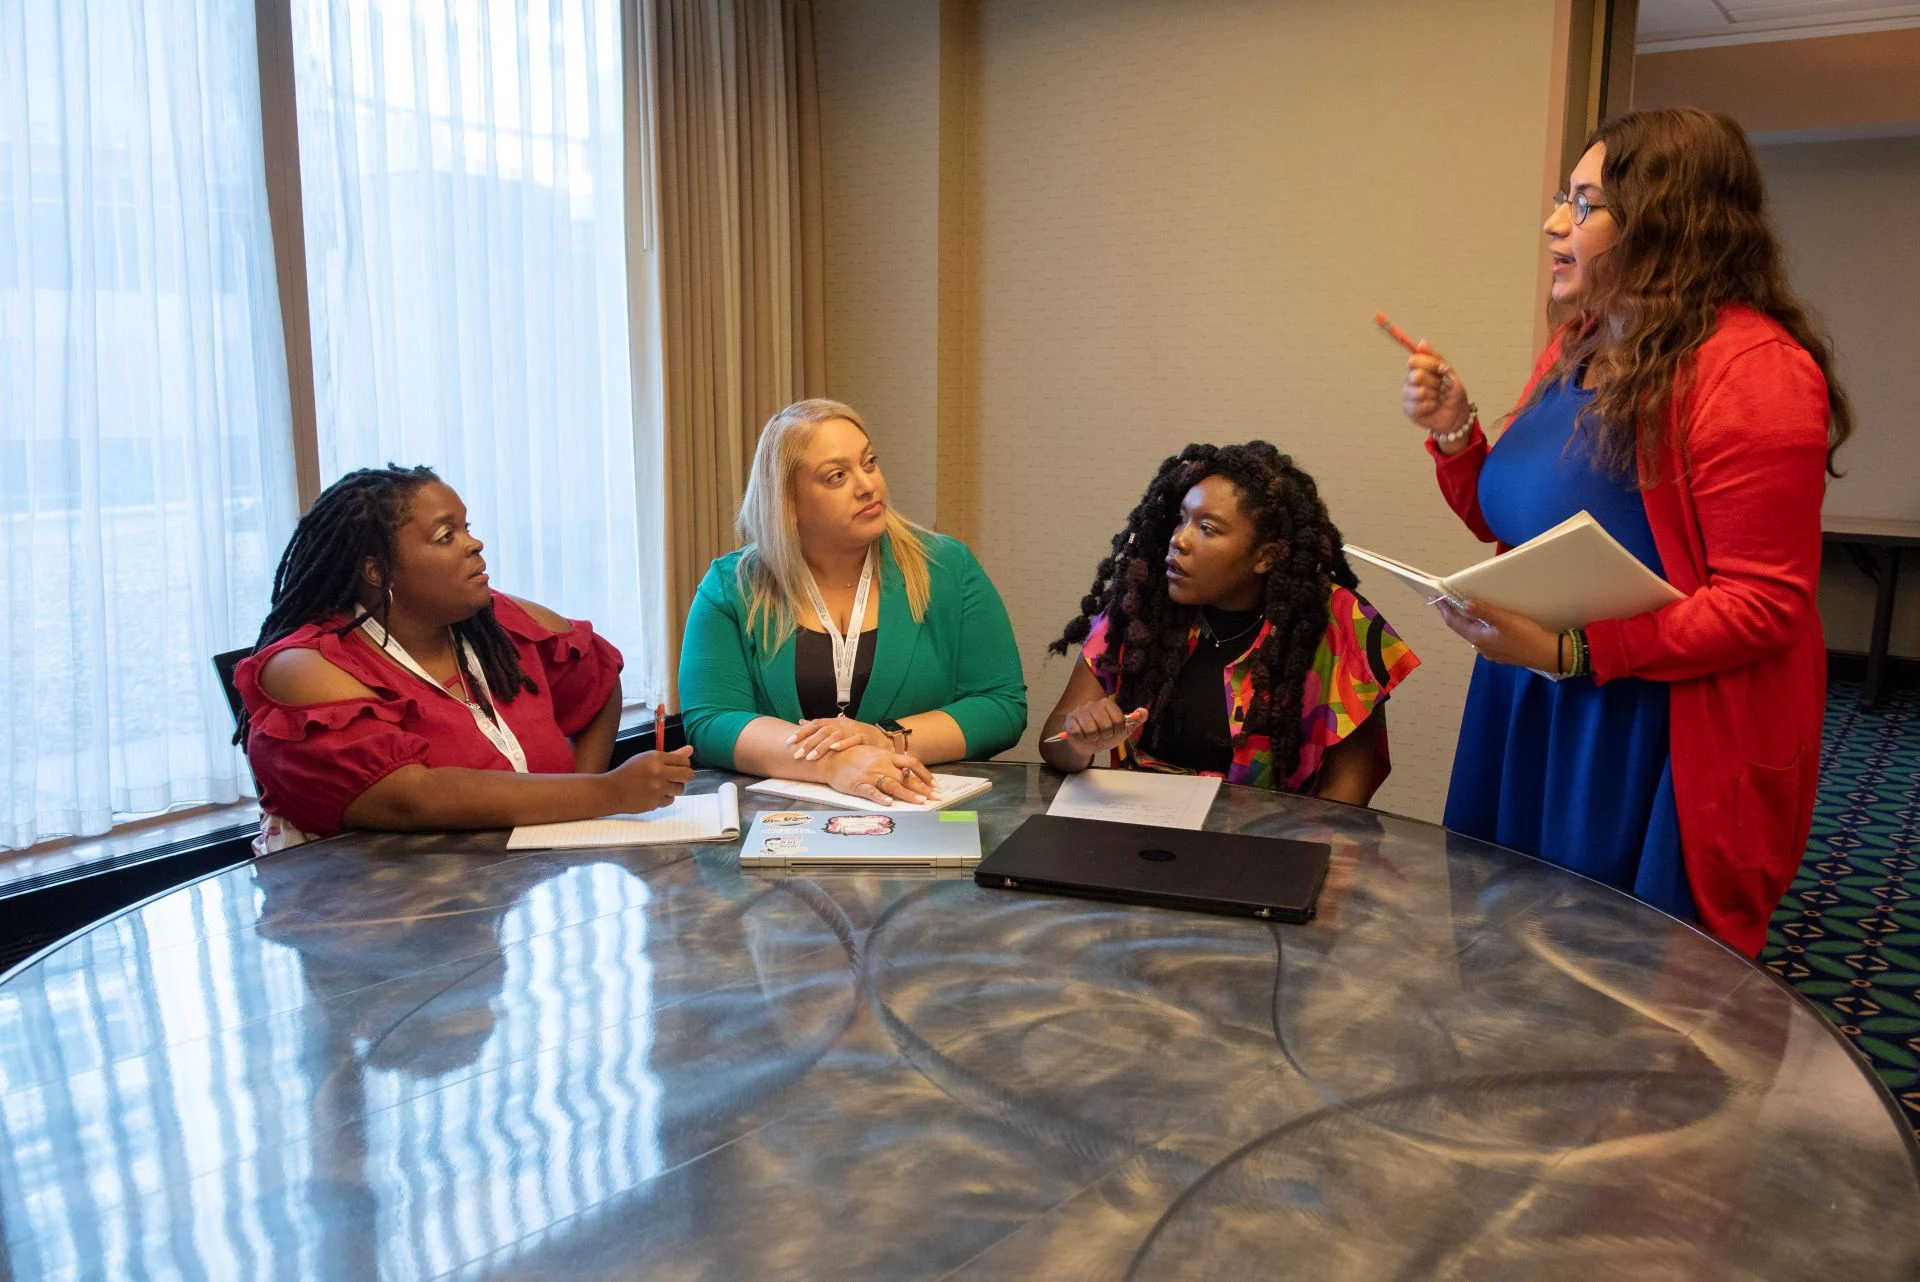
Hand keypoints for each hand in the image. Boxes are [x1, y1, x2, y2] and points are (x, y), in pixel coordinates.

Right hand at [606, 745, 695, 812]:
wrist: (612, 791)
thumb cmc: (629, 772)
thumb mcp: (647, 758)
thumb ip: (671, 755)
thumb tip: (691, 749)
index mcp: (656, 758)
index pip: (684, 760)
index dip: (684, 763)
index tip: (678, 766)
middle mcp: (658, 773)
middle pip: (688, 775)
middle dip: (686, 776)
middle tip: (677, 777)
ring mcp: (657, 789)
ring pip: (681, 789)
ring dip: (675, 787)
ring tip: (663, 785)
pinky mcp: (655, 802)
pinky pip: (670, 800)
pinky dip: (665, 797)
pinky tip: (655, 794)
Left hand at [786, 715, 886, 760]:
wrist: (879, 737)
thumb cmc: (854, 734)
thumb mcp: (836, 728)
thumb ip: (819, 726)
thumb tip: (801, 722)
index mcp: (834, 722)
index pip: (815, 724)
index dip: (802, 732)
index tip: (789, 742)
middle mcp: (842, 724)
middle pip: (822, 731)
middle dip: (808, 743)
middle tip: (797, 754)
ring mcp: (853, 730)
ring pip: (835, 736)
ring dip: (821, 746)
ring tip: (810, 757)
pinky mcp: (863, 737)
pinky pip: (853, 739)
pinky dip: (843, 744)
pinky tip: (834, 749)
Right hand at [825, 744, 935, 806]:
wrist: (830, 759)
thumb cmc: (852, 756)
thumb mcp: (873, 753)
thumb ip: (889, 761)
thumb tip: (908, 770)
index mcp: (886, 756)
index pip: (911, 763)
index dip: (925, 774)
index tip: (935, 784)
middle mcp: (880, 764)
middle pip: (906, 776)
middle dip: (923, 788)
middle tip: (935, 797)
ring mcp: (869, 775)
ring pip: (892, 784)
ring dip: (907, 794)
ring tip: (919, 802)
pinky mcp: (858, 785)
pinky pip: (871, 792)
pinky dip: (881, 797)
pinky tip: (889, 803)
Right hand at [1061, 698, 1146, 754]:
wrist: (1087, 744)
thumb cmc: (1105, 734)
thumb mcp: (1122, 730)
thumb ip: (1135, 720)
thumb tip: (1144, 711)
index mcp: (1107, 704)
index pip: (1119, 720)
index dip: (1117, 731)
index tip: (1113, 731)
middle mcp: (1093, 704)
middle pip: (1106, 726)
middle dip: (1105, 735)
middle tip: (1102, 735)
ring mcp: (1080, 711)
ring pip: (1091, 731)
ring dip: (1093, 738)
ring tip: (1092, 736)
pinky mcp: (1069, 721)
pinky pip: (1078, 733)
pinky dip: (1082, 739)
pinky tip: (1082, 736)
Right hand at [1402, 341, 1471, 440]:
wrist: (1456, 413)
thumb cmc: (1452, 392)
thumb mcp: (1448, 372)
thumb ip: (1435, 357)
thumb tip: (1422, 342)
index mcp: (1417, 369)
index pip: (1413, 361)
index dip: (1428, 364)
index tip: (1441, 369)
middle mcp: (1409, 381)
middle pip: (1416, 376)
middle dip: (1434, 382)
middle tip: (1440, 387)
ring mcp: (1407, 396)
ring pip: (1419, 392)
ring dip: (1434, 396)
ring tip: (1438, 398)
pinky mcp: (1408, 409)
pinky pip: (1420, 406)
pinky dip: (1432, 406)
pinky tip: (1433, 407)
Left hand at [1436, 598, 1561, 671]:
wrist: (1549, 655)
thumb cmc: (1526, 636)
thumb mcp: (1505, 621)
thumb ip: (1484, 612)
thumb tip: (1463, 603)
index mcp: (1478, 638)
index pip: (1454, 622)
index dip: (1444, 609)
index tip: (1435, 597)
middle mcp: (1481, 647)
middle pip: (1462, 628)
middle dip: (1453, 613)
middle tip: (1446, 600)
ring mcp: (1491, 651)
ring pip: (1473, 633)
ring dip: (1467, 620)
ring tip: (1463, 607)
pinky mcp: (1502, 652)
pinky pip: (1484, 637)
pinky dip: (1479, 627)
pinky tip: (1484, 622)